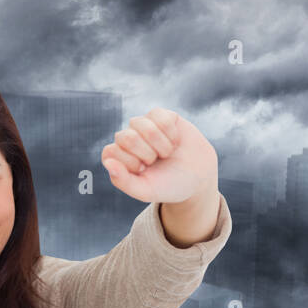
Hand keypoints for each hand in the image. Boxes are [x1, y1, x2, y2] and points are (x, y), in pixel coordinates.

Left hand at [100, 109, 217, 205]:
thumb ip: (123, 181)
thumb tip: (108, 163)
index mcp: (117, 157)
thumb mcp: (145, 191)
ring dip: (160, 144)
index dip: (130, 163)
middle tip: (156, 161)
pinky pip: (160, 116)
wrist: (198, 178)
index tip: (143, 171)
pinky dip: (171, 133)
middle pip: (126, 137)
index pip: (110, 152)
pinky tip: (174, 141)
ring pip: (143, 124)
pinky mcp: (161, 116)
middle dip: (147, 153)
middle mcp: (127, 139)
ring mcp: (143, 125)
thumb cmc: (168, 186)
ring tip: (166, 153)